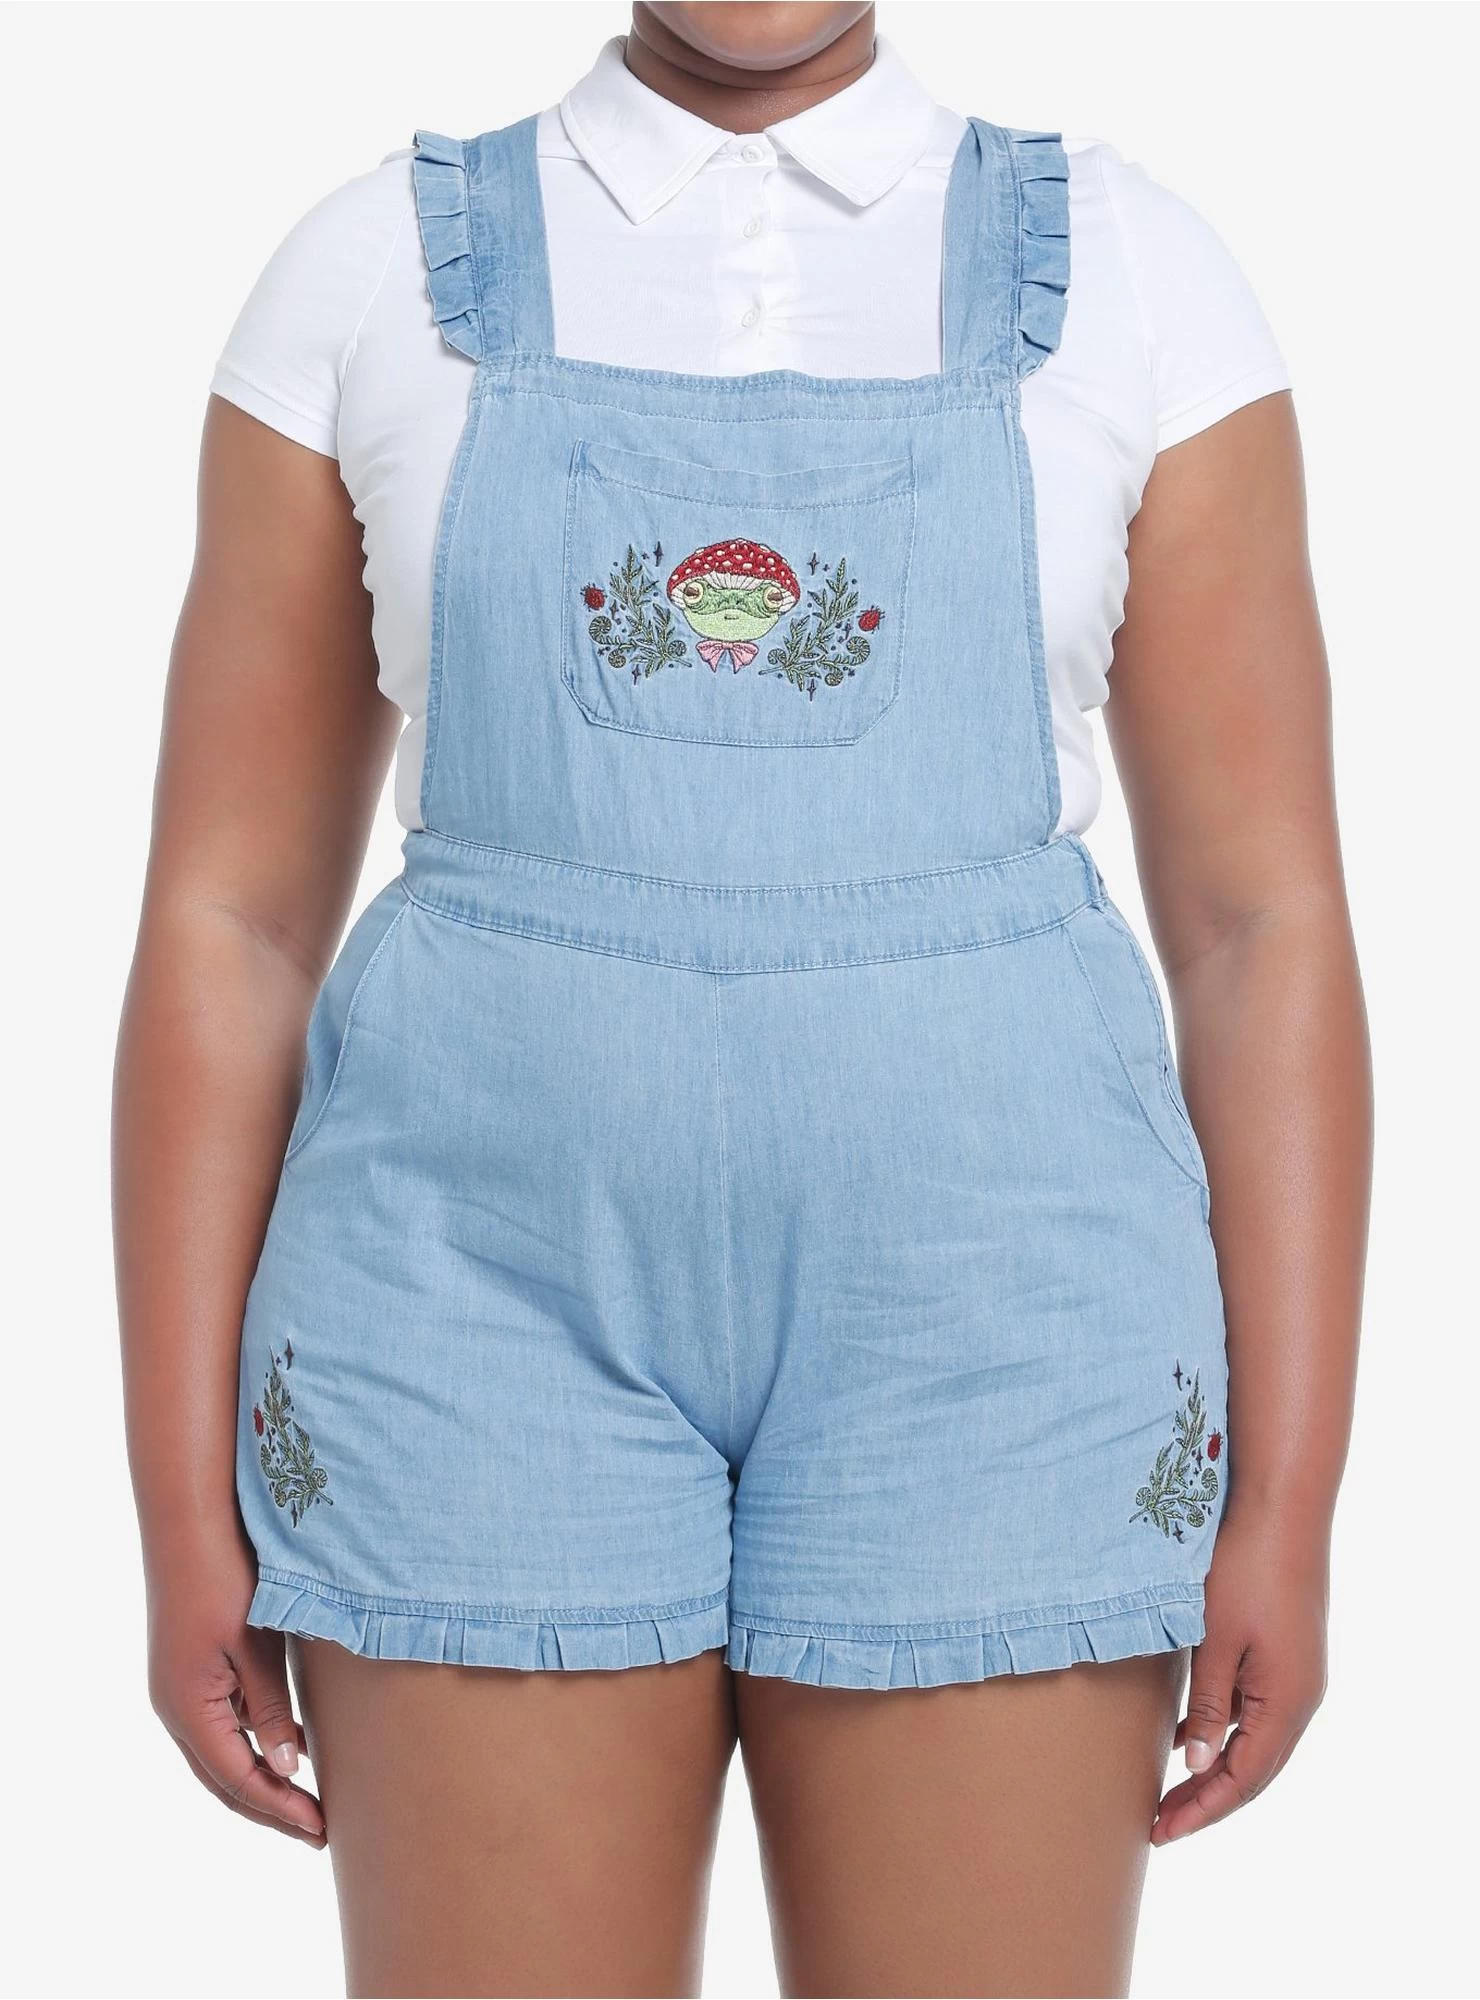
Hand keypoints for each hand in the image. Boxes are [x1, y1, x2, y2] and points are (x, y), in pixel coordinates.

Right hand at [146, 1522, 325, 1846]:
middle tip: (318, 1830)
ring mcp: (179, 1693)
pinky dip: (253, 1746)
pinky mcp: (189, 1675)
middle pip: (224, 1780)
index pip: (238, 1781)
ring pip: (220, 1757)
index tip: (320, 1828)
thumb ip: (270, 1709)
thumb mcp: (255, 1647)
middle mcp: (177, 1710)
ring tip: (307, 1801)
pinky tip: (291, 1745)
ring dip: (261, 1781)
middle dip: (270, 1808)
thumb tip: (289, 1767)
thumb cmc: (224, 1580)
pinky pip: (222, 1727)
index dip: (280, 1808)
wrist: (188, 1526)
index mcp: (189, 1710)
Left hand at [1153, 1505, 1327, 1843]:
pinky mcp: (1287, 1656)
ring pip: (1258, 1745)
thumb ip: (1210, 1705)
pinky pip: (1258, 1713)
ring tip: (1173, 1794)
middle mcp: (1301, 1698)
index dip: (1202, 1810)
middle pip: (1254, 1770)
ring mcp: (1298, 1677)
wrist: (1282, 1510)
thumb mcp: (1216, 1641)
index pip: (1243, 1779)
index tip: (1161, 1832)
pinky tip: (1195, 1737)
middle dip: (1207, 1801)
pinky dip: (1227, 1735)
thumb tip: (1197, 1763)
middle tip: (1160, 1825)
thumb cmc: (1246, 1569)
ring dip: (1217, 1771)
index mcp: (1287, 1703)